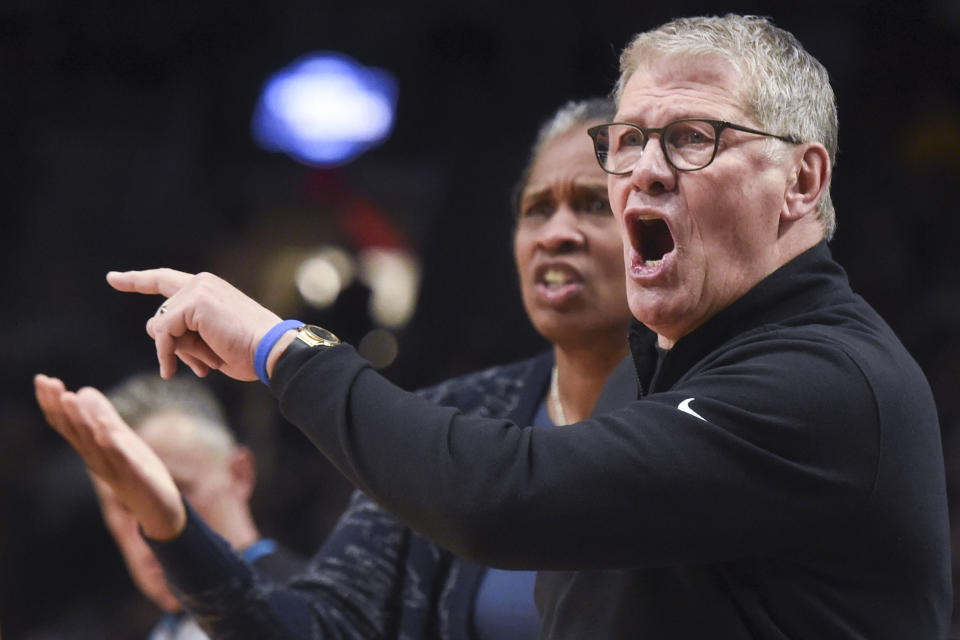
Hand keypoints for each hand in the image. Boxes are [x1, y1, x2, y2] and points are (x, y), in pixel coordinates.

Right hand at [34, 374, 185, 540]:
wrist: (161, 510)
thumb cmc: (137, 473)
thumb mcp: (120, 439)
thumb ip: (103, 417)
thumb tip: (83, 390)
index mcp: (93, 449)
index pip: (68, 424)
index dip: (54, 403)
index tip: (43, 379)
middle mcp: (98, 460)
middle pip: (75, 431)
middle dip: (60, 407)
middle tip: (48, 382)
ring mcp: (116, 470)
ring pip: (94, 444)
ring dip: (81, 420)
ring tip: (69, 397)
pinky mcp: (137, 478)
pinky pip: (122, 460)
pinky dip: (113, 445)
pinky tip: (106, 429)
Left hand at [106, 269, 281, 380]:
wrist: (271, 351)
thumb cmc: (247, 351)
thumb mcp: (208, 344)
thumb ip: (181, 334)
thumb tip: (151, 330)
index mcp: (209, 289)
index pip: (164, 281)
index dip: (136, 280)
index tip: (112, 278)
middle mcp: (201, 283)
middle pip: (161, 316)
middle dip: (170, 346)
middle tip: (190, 367)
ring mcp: (197, 290)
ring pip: (161, 326)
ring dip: (174, 352)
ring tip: (202, 366)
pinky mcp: (194, 302)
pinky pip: (163, 332)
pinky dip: (168, 352)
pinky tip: (183, 367)